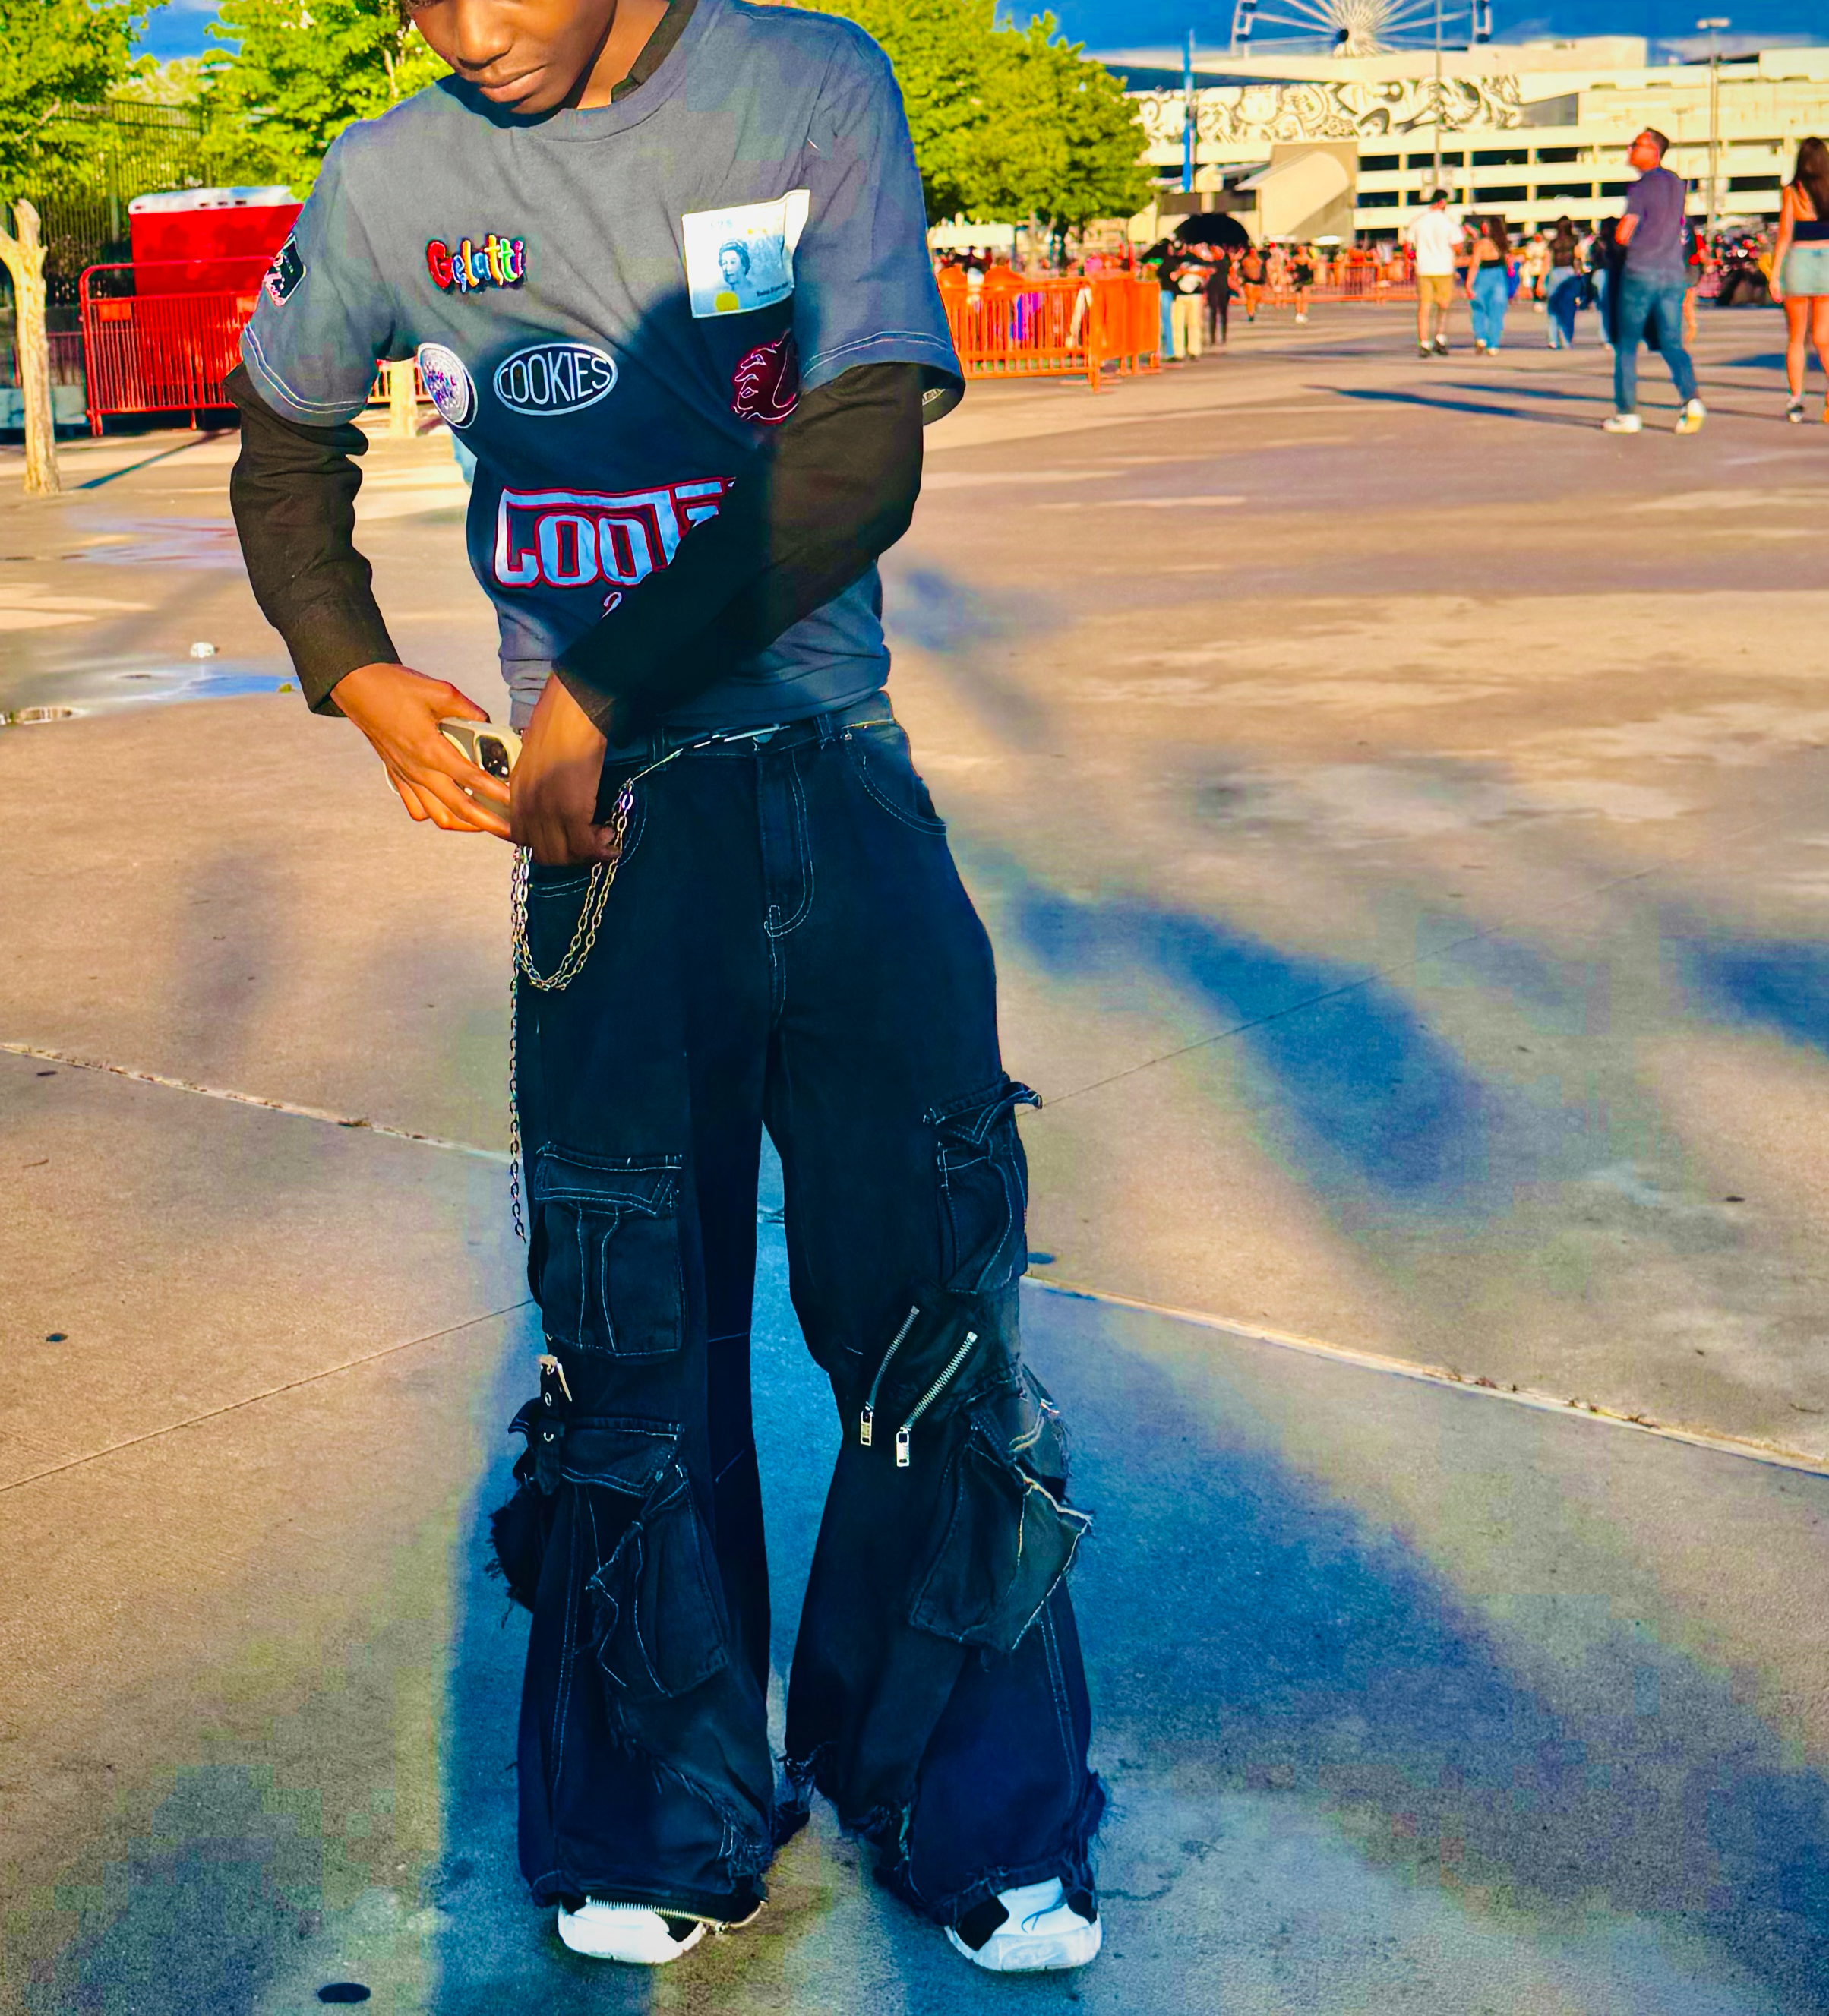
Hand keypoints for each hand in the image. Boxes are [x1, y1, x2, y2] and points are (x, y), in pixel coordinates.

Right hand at [331, 661, 511, 837]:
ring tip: (485, 822)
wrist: (358, 688)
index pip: (471, 778)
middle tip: (511, 830)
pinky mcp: (398, 777)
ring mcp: (407, 777)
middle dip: (488, 823)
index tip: (516, 801)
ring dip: (464, 823)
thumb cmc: (395, 687)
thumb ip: (468, 708)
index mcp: (430, 749)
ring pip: (438, 816)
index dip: (497, 792)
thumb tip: (486, 720)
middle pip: (459, 808)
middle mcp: (419, 770)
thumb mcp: (439, 690)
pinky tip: (451, 808)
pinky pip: (417, 809)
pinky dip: (436, 814)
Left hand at [511, 674, 620, 867]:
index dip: (547, 846)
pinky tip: (612, 841)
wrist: (575, 709)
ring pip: (562, 855)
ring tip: (604, 839)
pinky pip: (583, 845)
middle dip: (570, 856)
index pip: (522, 838)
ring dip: (585, 855)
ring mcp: (548, 809)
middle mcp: (528, 805)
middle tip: (592, 844)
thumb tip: (558, 798)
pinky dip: (599, 850)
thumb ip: (540, 782)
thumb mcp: (538, 757)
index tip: (569, 840)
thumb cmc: (561, 724)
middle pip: (542, 853)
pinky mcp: (572, 809)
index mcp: (516, 791)